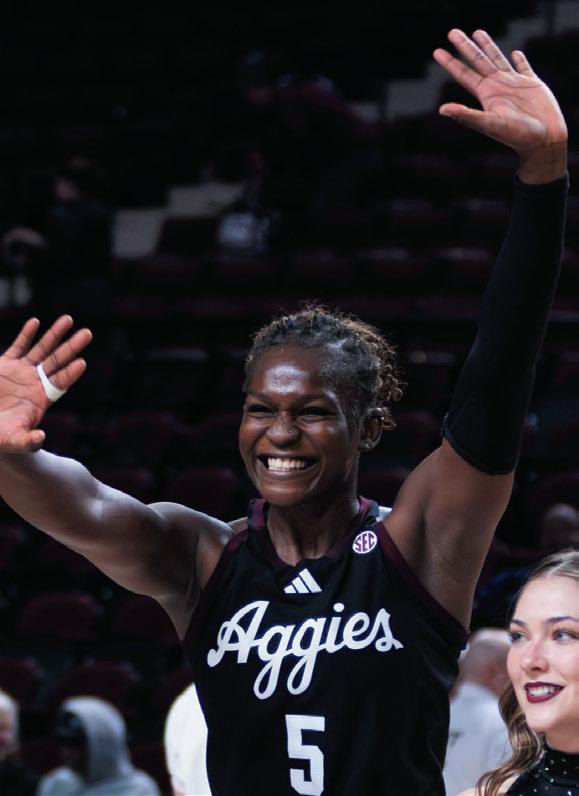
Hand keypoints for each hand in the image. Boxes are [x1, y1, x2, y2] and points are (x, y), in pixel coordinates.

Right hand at [0, 316, 91, 451]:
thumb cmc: (0, 436)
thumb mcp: (14, 440)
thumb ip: (28, 441)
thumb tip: (41, 438)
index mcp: (42, 398)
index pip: (60, 382)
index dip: (70, 373)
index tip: (82, 362)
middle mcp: (35, 382)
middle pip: (57, 361)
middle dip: (71, 346)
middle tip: (88, 333)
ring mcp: (21, 371)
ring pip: (41, 349)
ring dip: (54, 334)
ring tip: (68, 319)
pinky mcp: (4, 365)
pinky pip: (18, 347)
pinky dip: (26, 335)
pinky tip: (35, 322)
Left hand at [434, 29, 566, 181]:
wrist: (542, 140)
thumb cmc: (516, 135)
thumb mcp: (488, 124)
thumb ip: (466, 115)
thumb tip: (441, 109)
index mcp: (486, 94)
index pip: (463, 74)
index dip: (450, 63)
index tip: (437, 52)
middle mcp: (497, 87)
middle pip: (477, 61)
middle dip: (465, 47)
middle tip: (452, 32)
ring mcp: (514, 85)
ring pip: (497, 59)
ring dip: (487, 47)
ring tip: (478, 32)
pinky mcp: (532, 85)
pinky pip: (524, 68)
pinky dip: (520, 60)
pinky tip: (516, 54)